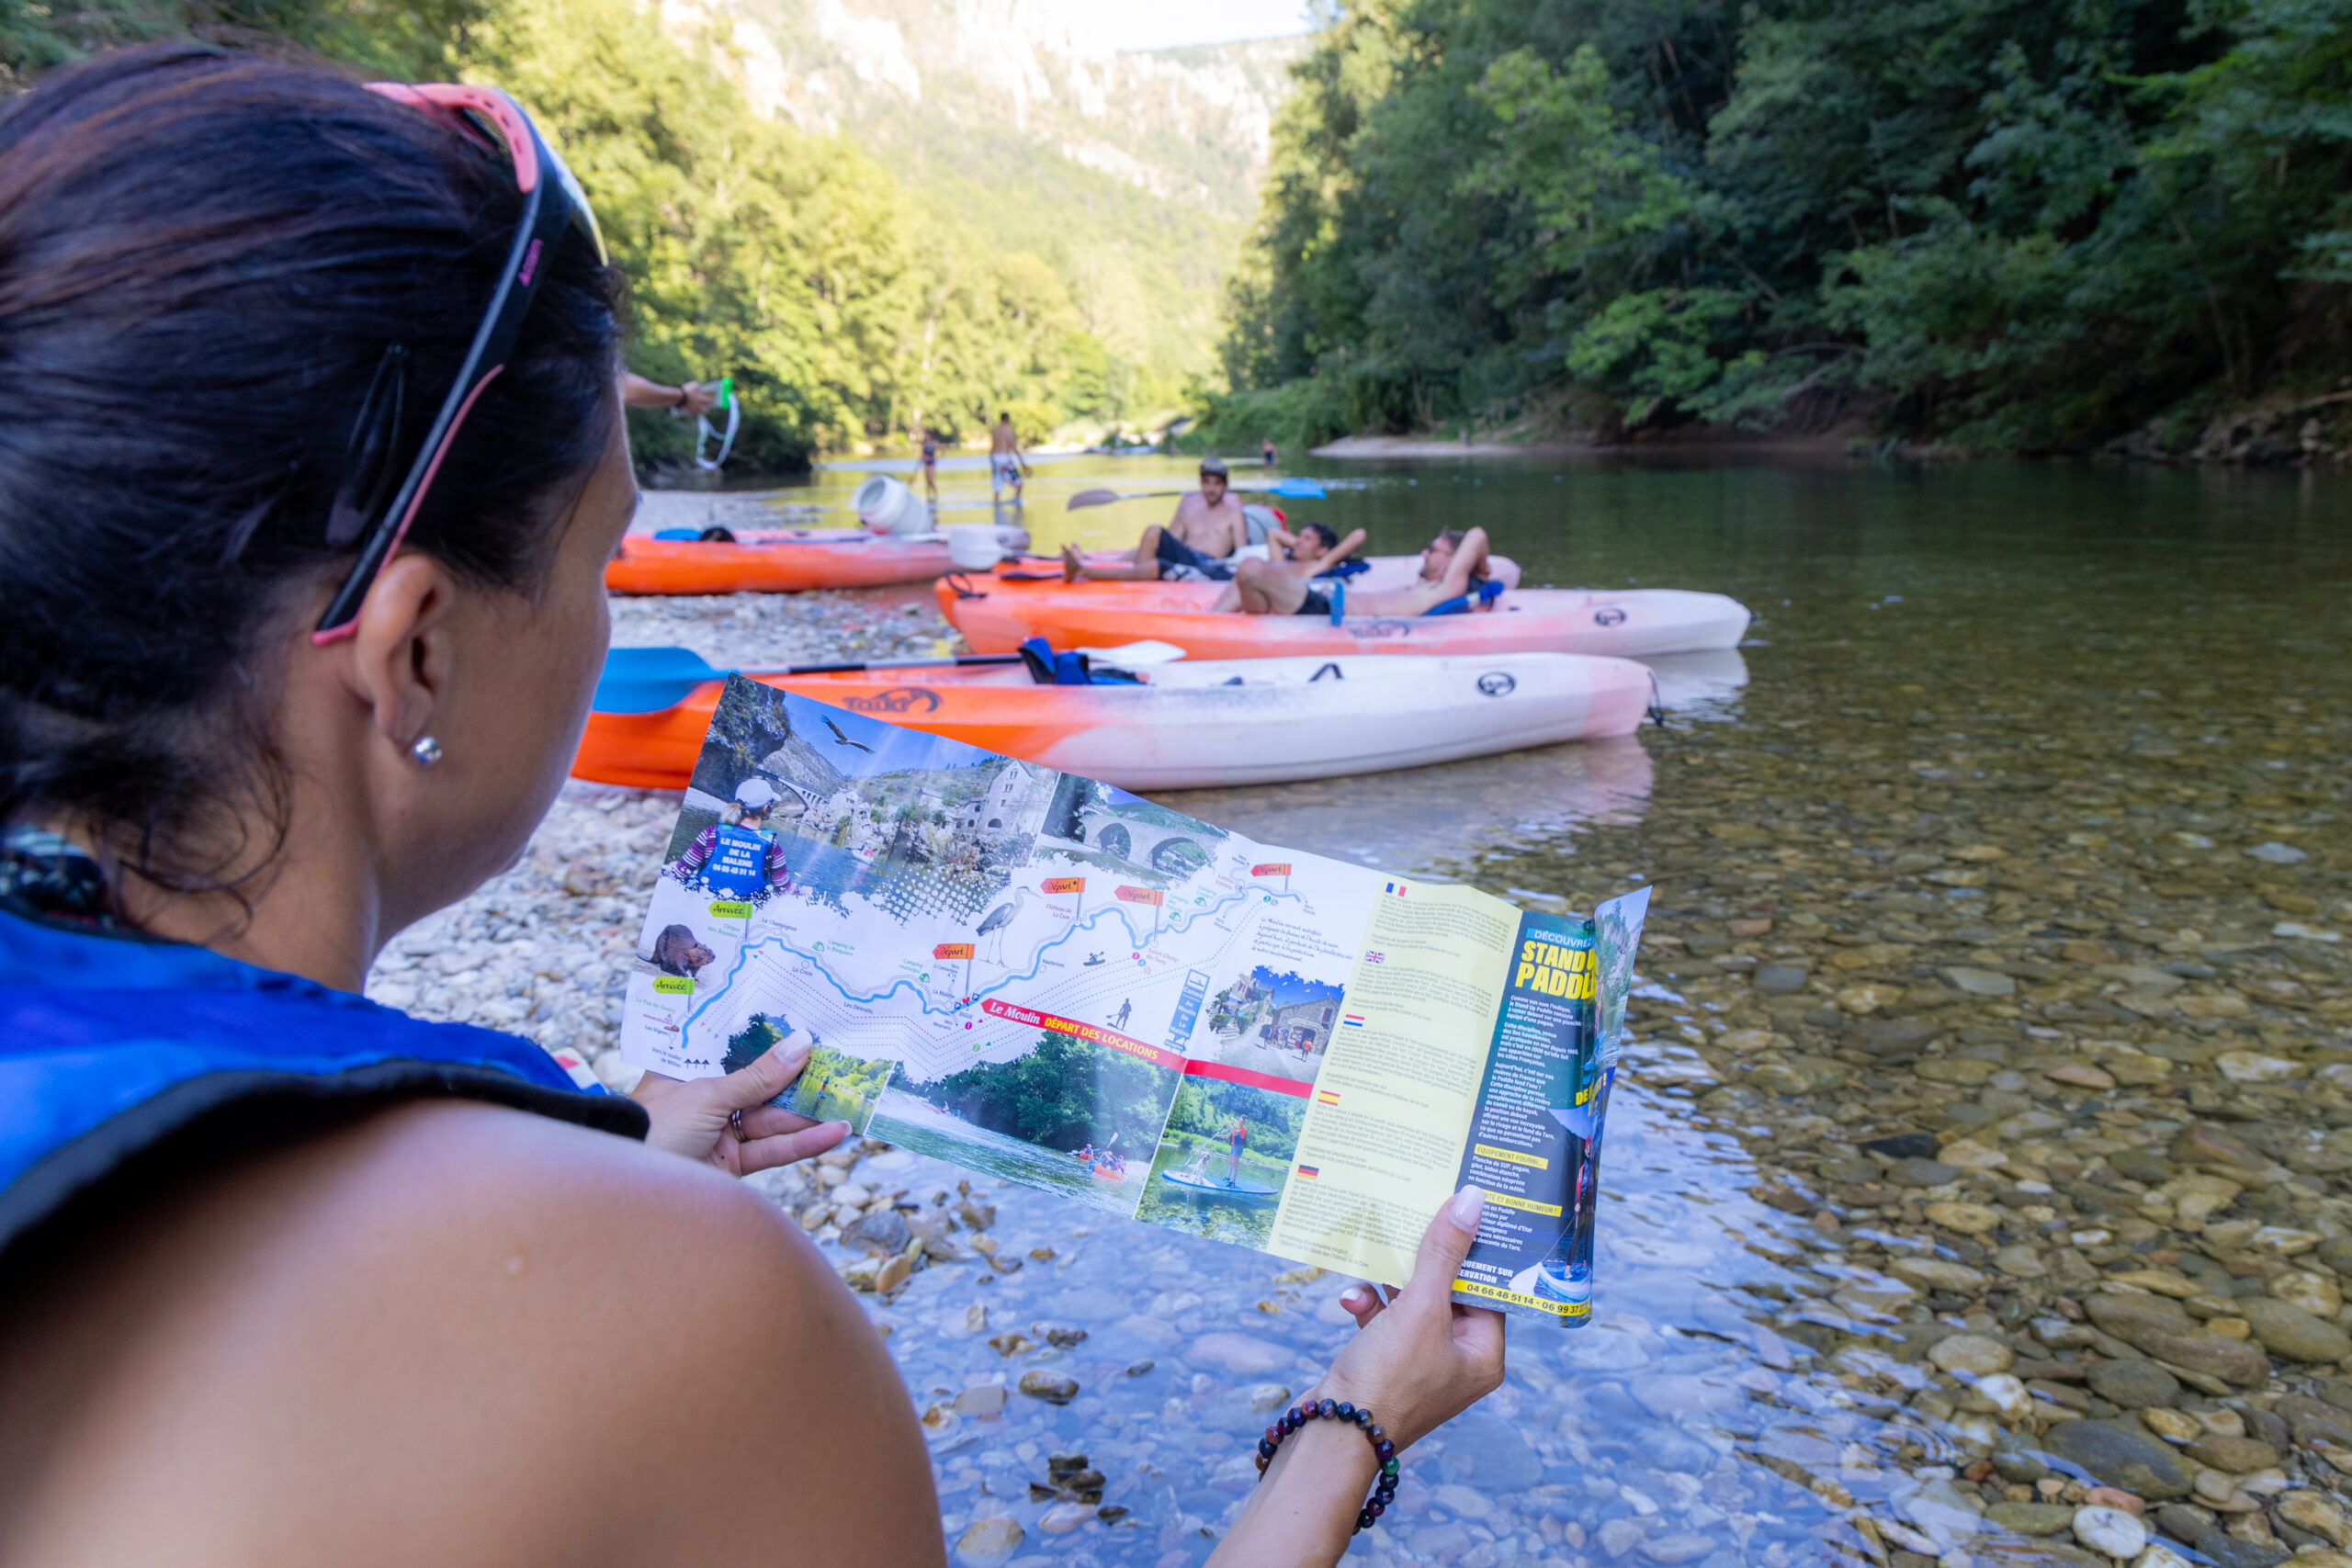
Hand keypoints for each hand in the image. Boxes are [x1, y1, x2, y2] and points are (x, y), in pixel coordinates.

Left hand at [632, 1038, 848, 1176]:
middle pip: (758, 1085)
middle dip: (797, 1080)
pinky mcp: (731, 1165)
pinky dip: (803, 1143)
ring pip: (771, 1120)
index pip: (730, 1049)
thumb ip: (758, 1076)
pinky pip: (772, 1150)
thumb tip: (801, 1044)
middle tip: (838, 1068)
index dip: (765, 1040)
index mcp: (685, 1072)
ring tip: (848, 1102)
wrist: (634, 1196)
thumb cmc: (657, 1130)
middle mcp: (702, 1100)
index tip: (801, 1027)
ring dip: (809, 1114)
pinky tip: (834, 1134)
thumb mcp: (708, 1094)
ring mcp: (718, 1133)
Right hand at [676, 380, 719, 417]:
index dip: (712, 400)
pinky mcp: (688, 412)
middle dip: (707, 409)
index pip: (711, 401)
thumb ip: (698, 386)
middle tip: (707, 407)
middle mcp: (699, 406)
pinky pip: (691, 414)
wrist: (678, 396)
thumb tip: (700, 386)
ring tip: (699, 409)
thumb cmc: (687, 389)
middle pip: (706, 411)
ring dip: (700, 412)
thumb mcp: (694, 384)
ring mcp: (694, 409)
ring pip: (699, 413)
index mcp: (702, 399)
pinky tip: (691, 411)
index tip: (713, 399)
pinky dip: (692, 413)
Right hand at [1317, 1187, 1504, 1450]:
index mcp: (1483, 1355)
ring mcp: (1420, 1364)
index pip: (1487, 1289)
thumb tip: (1472, 1200)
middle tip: (1417, 1215)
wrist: (1331, 1435)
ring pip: (1413, 1304)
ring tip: (1377, 1252)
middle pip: (1449, 1292)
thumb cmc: (1387, 1378)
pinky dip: (1369, 1305)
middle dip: (1426, 1260)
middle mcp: (1457, 1362)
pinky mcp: (1386, 1365)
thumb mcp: (1420, 1308)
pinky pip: (1385, 1322)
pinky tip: (1352, 1296)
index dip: (1473, 1249)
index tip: (1460, 1208)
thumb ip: (1444, 1253)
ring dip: (1391, 1281)